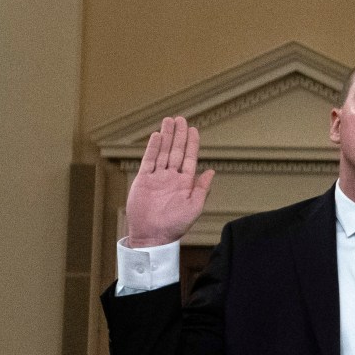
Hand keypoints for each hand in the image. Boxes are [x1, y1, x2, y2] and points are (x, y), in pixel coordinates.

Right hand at [122, 117, 214, 248]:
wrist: (152, 235)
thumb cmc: (175, 225)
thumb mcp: (194, 206)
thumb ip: (202, 188)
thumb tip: (211, 170)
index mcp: (185, 182)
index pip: (189, 158)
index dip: (192, 143)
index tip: (194, 129)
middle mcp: (171, 177)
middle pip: (176, 151)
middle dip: (179, 135)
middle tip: (180, 119)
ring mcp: (157, 177)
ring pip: (162, 152)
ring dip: (166, 137)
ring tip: (169, 121)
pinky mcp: (143, 180)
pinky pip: (149, 160)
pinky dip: (153, 148)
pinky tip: (157, 136)